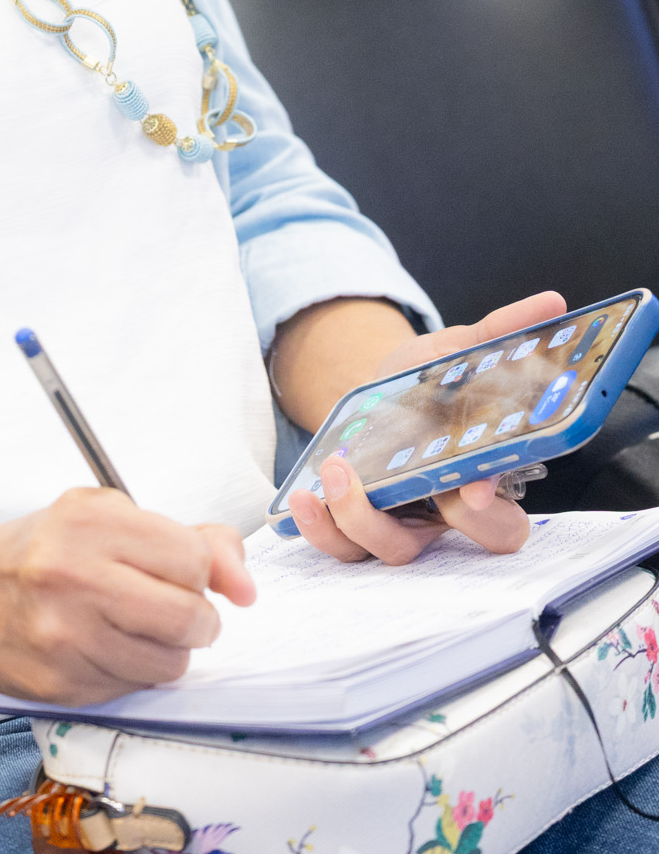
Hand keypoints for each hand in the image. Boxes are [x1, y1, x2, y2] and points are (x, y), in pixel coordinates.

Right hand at [0, 487, 254, 704]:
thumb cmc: (42, 550)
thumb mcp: (107, 516)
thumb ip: (188, 538)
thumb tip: (245, 584)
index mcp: (91, 521)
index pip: (193, 558)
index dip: (201, 571)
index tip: (186, 573)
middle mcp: (75, 576)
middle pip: (189, 617)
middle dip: (197, 619)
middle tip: (177, 610)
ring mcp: (65, 636)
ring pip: (169, 664)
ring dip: (168, 652)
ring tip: (136, 630)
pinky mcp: (60, 685)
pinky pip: (132, 690)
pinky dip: (131, 674)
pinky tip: (104, 649)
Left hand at [290, 290, 566, 565]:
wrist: (376, 388)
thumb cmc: (429, 380)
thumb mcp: (461, 350)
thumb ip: (501, 332)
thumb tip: (550, 303)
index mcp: (486, 479)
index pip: (505, 520)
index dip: (491, 511)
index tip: (472, 492)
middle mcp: (449, 513)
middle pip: (462, 549)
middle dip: (442, 523)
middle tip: (421, 485)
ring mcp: (403, 523)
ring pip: (393, 551)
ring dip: (360, 521)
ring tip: (336, 474)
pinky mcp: (356, 525)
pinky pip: (342, 547)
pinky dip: (320, 528)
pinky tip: (303, 495)